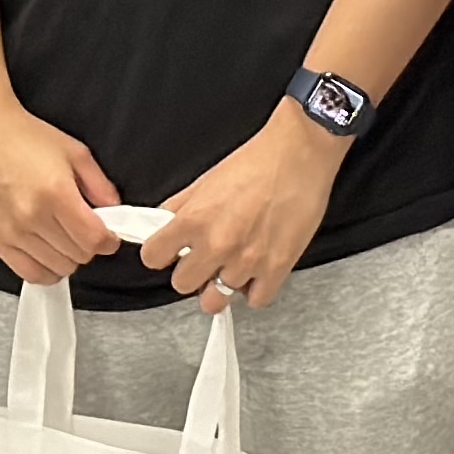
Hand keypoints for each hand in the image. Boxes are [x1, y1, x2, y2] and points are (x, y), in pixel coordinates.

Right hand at [0, 101, 117, 287]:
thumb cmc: (25, 137)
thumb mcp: (74, 151)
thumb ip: (100, 184)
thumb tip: (114, 211)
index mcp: (56, 194)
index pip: (93, 239)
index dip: (109, 242)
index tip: (109, 236)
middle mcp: (33, 218)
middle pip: (77, 256)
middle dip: (89, 246)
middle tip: (85, 230)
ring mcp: (12, 233)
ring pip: (56, 269)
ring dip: (68, 257)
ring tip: (65, 238)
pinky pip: (28, 273)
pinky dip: (45, 269)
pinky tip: (48, 252)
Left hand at [146, 109, 343, 309]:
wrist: (300, 152)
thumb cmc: (258, 161)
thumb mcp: (207, 179)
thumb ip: (181, 207)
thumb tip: (163, 225)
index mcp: (194, 219)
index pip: (153, 257)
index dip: (162, 253)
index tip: (171, 251)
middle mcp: (217, 244)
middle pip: (182, 285)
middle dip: (192, 272)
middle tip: (205, 258)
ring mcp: (247, 260)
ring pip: (217, 299)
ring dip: (223, 282)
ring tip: (235, 263)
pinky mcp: (277, 267)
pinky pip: (256, 300)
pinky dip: (255, 289)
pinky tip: (257, 271)